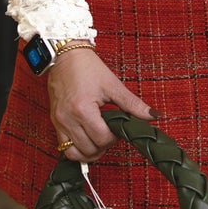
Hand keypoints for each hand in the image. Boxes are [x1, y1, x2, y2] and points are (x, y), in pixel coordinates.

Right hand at [48, 47, 151, 162]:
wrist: (65, 55)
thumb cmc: (87, 67)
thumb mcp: (112, 85)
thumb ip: (133, 104)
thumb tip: (152, 115)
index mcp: (83, 109)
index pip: (102, 139)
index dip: (113, 138)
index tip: (116, 128)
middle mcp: (68, 118)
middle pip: (89, 149)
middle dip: (103, 146)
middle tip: (109, 133)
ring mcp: (59, 121)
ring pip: (74, 153)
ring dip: (89, 152)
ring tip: (98, 140)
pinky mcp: (54, 121)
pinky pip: (63, 146)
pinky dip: (75, 148)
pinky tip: (85, 140)